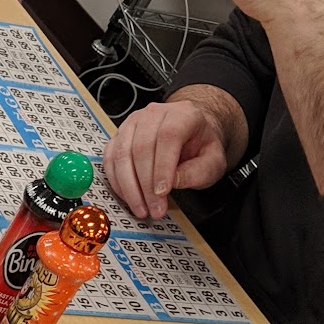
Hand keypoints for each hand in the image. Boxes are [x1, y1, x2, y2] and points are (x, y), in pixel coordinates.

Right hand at [103, 97, 228, 220]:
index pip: (167, 136)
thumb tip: (172, 182)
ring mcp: (133, 123)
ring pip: (122, 154)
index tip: (162, 193)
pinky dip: (117, 182)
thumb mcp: (213, 162)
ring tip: (141, 207)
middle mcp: (154, 114)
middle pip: (141, 147)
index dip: (162, 167)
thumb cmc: (200, 146)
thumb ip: (197, 172)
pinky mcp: (119, 136)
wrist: (190, 134)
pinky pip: (110, 159)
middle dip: (145, 185)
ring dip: (128, 187)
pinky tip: (128, 196)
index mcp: (183, 115)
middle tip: (153, 208)